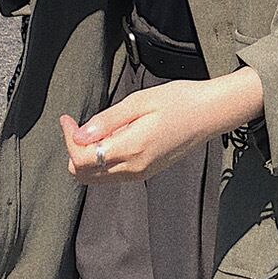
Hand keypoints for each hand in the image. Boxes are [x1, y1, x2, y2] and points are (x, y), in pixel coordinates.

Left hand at [59, 67, 263, 183]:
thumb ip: (107, 121)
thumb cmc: (178, 101)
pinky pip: (112, 174)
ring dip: (88, 156)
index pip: (82, 159)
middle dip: (74, 150)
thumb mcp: (138, 102)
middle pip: (85, 174)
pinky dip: (102, 159)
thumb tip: (80, 135)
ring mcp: (141, 174)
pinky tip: (112, 136)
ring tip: (97, 128)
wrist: (209, 114)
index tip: (67, 119)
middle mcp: (134, 168)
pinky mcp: (146, 172)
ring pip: (97, 177)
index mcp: (132, 149)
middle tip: (78, 124)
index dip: (68, 140)